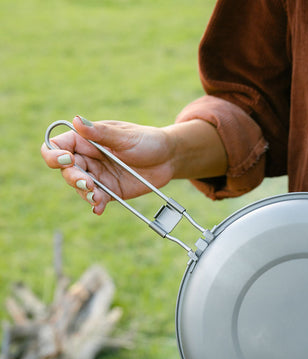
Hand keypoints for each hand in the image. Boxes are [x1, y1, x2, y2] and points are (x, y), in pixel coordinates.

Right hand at [41, 115, 226, 214]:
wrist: (170, 159)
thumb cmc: (148, 141)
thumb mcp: (126, 136)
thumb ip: (102, 133)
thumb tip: (75, 121)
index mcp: (87, 140)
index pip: (59, 145)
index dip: (55, 153)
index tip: (68, 159)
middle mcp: (89, 158)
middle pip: (66, 169)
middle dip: (72, 177)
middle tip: (87, 183)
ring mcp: (99, 176)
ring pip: (79, 187)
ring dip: (84, 193)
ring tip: (96, 197)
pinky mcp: (111, 191)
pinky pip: (98, 200)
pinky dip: (96, 205)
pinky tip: (98, 208)